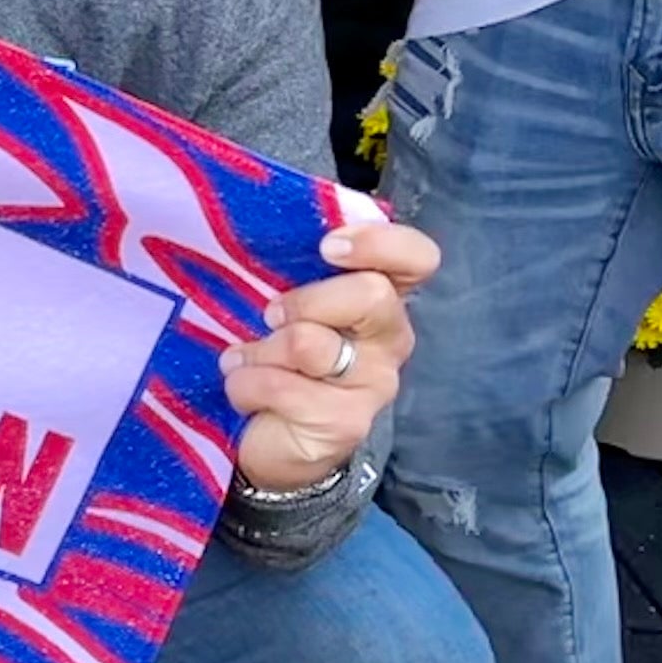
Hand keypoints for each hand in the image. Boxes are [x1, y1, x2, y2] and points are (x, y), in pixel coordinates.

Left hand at [221, 218, 434, 491]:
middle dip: (305, 301)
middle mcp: (390, 338)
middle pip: (370, 295)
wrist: (272, 439)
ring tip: (245, 359)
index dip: (380, 243)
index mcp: (381, 296)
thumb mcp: (289, 305)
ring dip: (261, 349)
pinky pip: (281, 386)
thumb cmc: (280, 355)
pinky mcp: (346, 422)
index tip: (329, 247)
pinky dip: (245, 383)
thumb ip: (298, 269)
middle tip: (270, 316)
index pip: (416, 257)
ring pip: (311, 343)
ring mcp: (374, 384)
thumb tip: (272, 223)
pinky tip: (244, 390)